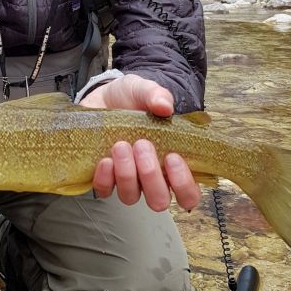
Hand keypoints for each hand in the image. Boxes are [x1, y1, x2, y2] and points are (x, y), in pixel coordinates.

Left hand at [80, 73, 200, 212]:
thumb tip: (164, 106)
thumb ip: (157, 95)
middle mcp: (151, 178)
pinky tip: (105, 160)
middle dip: (151, 176)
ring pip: (131, 197)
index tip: (173, 157)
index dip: (183, 185)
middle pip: (159, 200)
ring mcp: (127, 180)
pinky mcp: (103, 178)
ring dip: (127, 174)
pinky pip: (105, 191)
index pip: (188, 194)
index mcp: (172, 164)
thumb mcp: (144, 90)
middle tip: (143, 145)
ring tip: (121, 145)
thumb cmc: (130, 99)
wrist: (102, 98)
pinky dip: (105, 178)